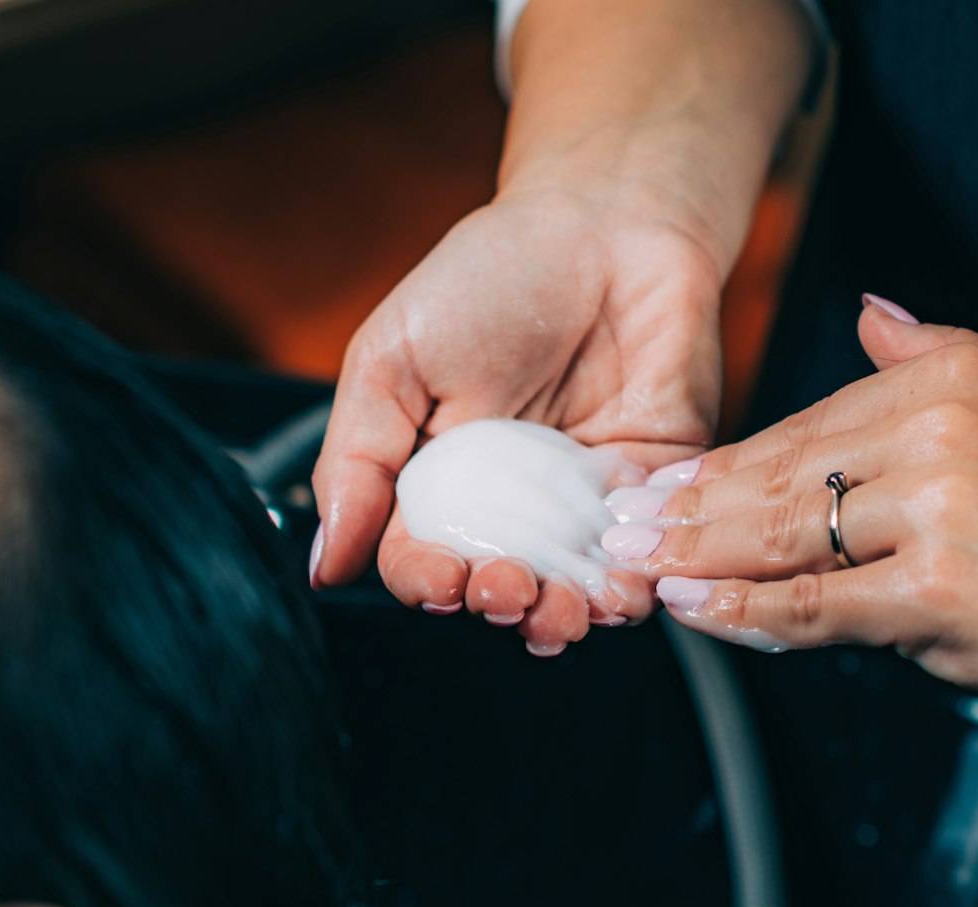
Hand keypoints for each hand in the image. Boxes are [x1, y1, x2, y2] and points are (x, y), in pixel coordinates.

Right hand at [310, 181, 722, 654]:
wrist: (607, 218)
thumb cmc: (487, 277)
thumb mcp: (390, 360)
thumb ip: (356, 462)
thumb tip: (324, 566)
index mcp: (434, 486)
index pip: (420, 563)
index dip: (427, 585)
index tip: (442, 579)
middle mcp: (506, 508)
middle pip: (496, 592)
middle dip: (501, 607)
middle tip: (506, 589)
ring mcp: (580, 504)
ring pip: (570, 593)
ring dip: (564, 617)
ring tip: (563, 610)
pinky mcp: (652, 486)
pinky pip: (644, 554)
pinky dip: (634, 584)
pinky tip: (622, 586)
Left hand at [606, 299, 977, 738]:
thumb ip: (936, 356)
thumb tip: (870, 312)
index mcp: (949, 379)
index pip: (806, 427)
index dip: (723, 464)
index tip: (662, 487)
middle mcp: (935, 431)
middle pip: (778, 476)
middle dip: (686, 508)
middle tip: (619, 528)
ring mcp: (931, 510)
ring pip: (779, 535)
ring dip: (693, 555)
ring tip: (636, 566)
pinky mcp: (932, 591)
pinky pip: (811, 604)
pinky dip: (742, 611)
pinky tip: (693, 609)